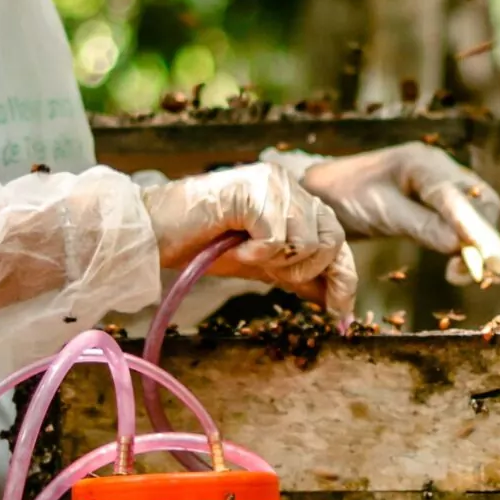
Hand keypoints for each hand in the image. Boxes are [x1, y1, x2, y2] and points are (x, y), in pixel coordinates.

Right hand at [143, 166, 355, 316]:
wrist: (155, 231)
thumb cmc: (202, 244)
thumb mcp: (259, 264)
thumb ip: (295, 274)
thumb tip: (332, 301)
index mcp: (293, 196)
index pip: (337, 237)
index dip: (344, 278)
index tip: (340, 317)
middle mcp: (287, 183)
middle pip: (332, 239)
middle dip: (304, 270)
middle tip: (269, 273)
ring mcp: (272, 184)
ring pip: (308, 241)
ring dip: (275, 262)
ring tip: (244, 253)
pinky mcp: (254, 192)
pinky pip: (277, 240)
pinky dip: (255, 254)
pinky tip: (234, 246)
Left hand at [266, 143, 499, 287]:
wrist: (324, 188)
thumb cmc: (345, 196)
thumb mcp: (380, 213)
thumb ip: (421, 226)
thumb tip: (460, 246)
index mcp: (422, 164)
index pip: (460, 200)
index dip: (481, 232)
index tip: (498, 263)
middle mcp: (440, 168)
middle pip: (482, 203)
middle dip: (484, 239)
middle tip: (475, 275)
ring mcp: (442, 181)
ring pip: (479, 213)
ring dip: (478, 245)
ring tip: (459, 274)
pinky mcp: (439, 200)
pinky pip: (465, 220)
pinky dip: (467, 244)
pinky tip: (456, 265)